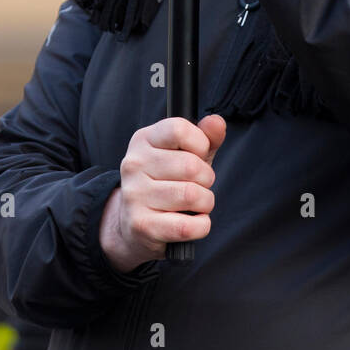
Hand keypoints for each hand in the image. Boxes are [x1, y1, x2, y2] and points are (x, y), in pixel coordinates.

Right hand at [98, 114, 226, 272]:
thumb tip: (216, 122)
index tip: (198, 156)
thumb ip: (206, 137)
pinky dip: (202, 226)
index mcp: (143, 140)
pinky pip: (188, 226)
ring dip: (206, 202)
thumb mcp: (186, 154)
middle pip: (191, 166)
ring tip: (196, 204)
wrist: (133, 225)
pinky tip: (194, 221)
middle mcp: (134, 164)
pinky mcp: (141, 225)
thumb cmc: (166, 183)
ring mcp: (135, 195)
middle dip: (206, 179)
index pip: (179, 129)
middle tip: (198, 185)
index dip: (200, 144)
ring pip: (192, 195)